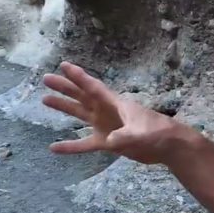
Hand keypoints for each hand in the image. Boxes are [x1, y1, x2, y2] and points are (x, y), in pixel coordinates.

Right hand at [41, 61, 178, 163]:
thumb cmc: (157, 132)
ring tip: (45, 99)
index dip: (79, 77)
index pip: (93, 87)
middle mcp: (107, 111)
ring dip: (64, 107)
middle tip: (46, 78)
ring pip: (80, 114)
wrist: (168, 146)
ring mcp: (107, 126)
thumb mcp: (140, 132)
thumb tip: (110, 140)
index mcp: (115, 103)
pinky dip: (70, 146)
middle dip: (65, 87)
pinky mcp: (108, 142)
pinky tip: (53, 147)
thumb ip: (124, 135)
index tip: (64, 65)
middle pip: (82, 96)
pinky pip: (84, 144)